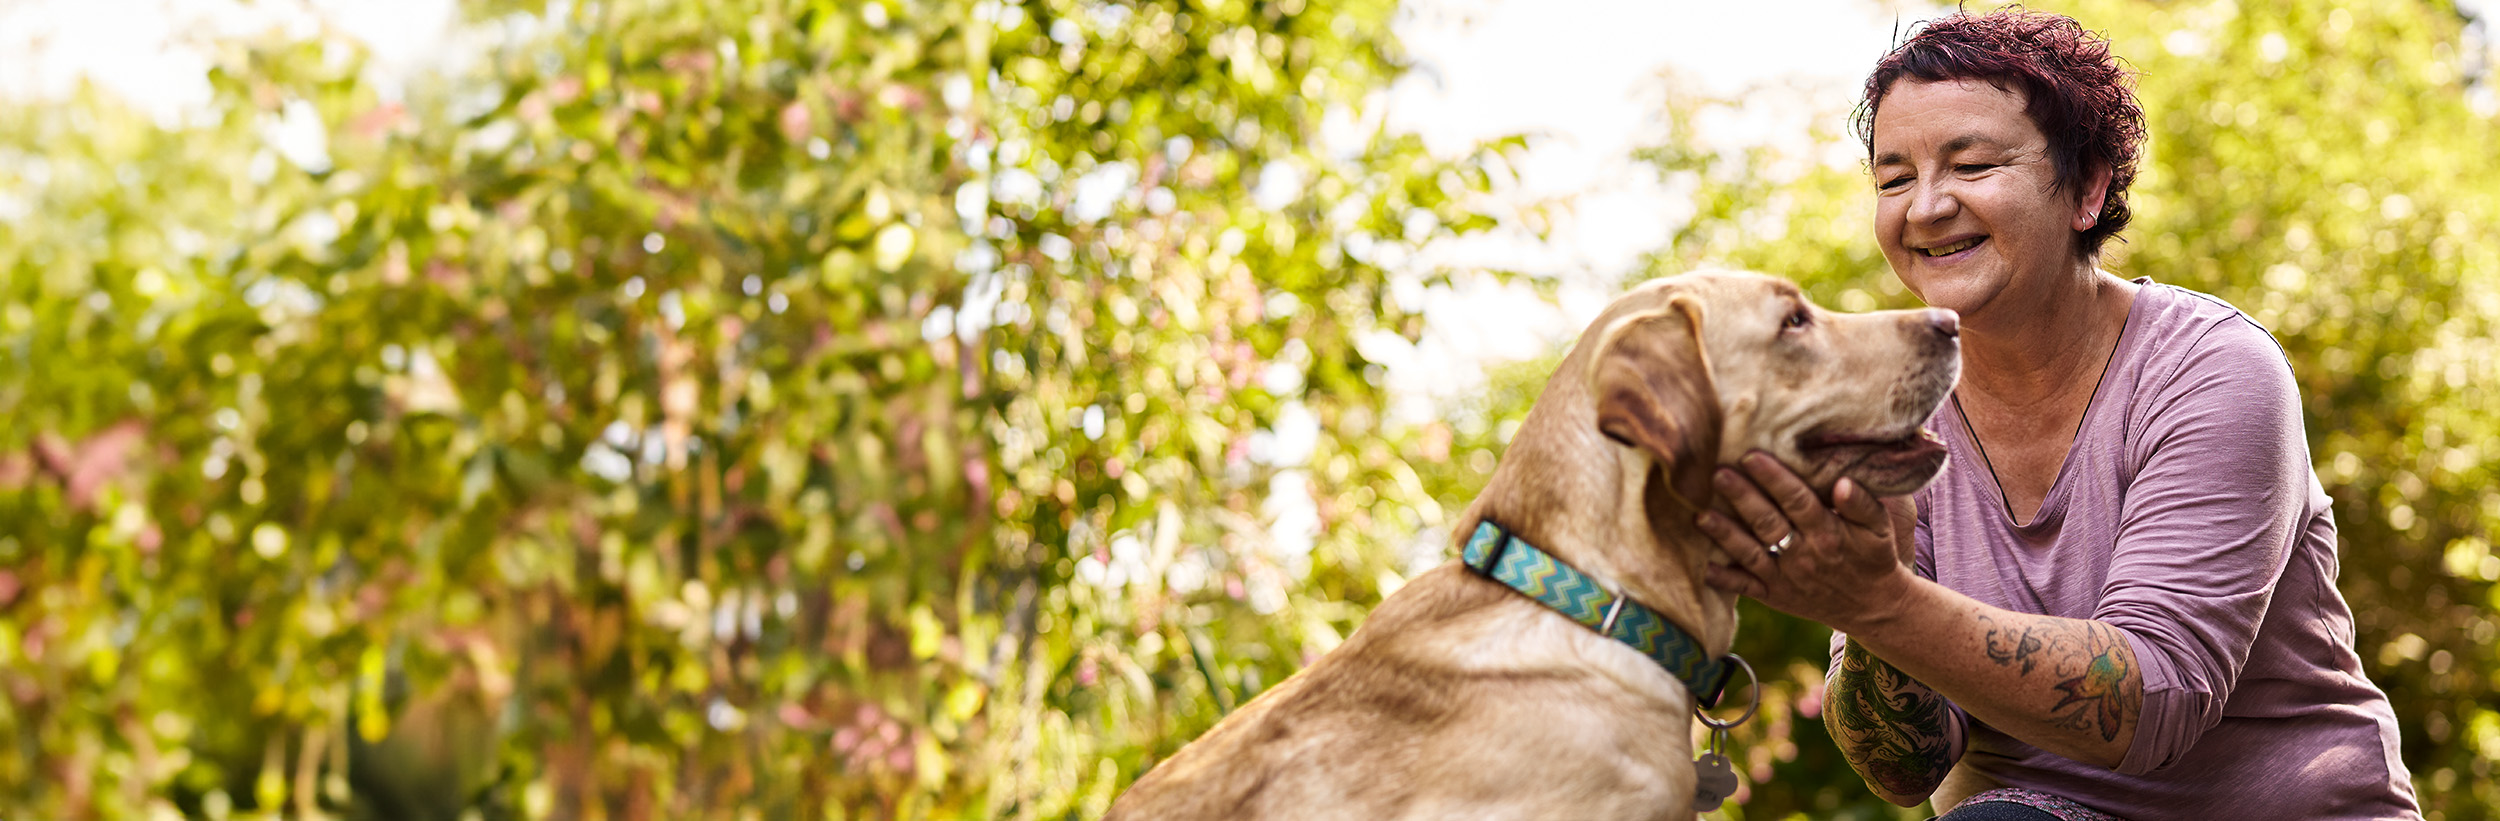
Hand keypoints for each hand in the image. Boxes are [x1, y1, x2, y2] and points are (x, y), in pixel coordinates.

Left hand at [1697, 452, 1916, 632]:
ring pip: (1749, 553)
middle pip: (1767, 522)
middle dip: (1742, 497)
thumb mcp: (1879, 528)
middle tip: (1717, 473)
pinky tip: (1703, 566)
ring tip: (1700, 515)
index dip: (1774, 478)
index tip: (1751, 456)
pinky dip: (1723, 579)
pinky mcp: (1774, 595)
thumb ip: (1862, 503)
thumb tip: (1842, 482)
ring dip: (1724, 534)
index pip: (1797, 500)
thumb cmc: (1873, 556)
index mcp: (1827, 533)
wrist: (1872, 606)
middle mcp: (1803, 555)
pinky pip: (1745, 587)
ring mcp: (1785, 577)